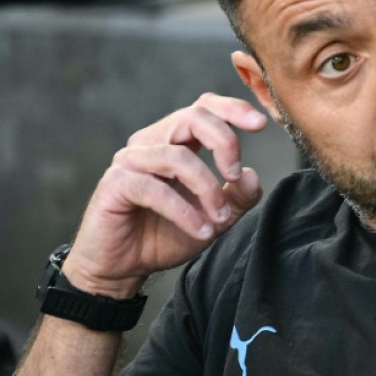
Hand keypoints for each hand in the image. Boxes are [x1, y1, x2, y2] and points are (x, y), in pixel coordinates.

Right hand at [62, 93, 267, 298]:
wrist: (124, 267)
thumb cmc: (165, 236)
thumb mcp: (214, 218)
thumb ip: (237, 198)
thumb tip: (252, 175)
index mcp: (175, 141)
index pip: (203, 108)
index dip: (232, 109)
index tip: (261, 123)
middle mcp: (152, 143)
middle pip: (193, 118)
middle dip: (224, 143)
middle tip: (235, 177)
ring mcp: (130, 160)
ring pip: (178, 157)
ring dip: (207, 189)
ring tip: (220, 218)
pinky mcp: (115, 184)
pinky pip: (156, 190)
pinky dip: (185, 212)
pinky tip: (201, 231)